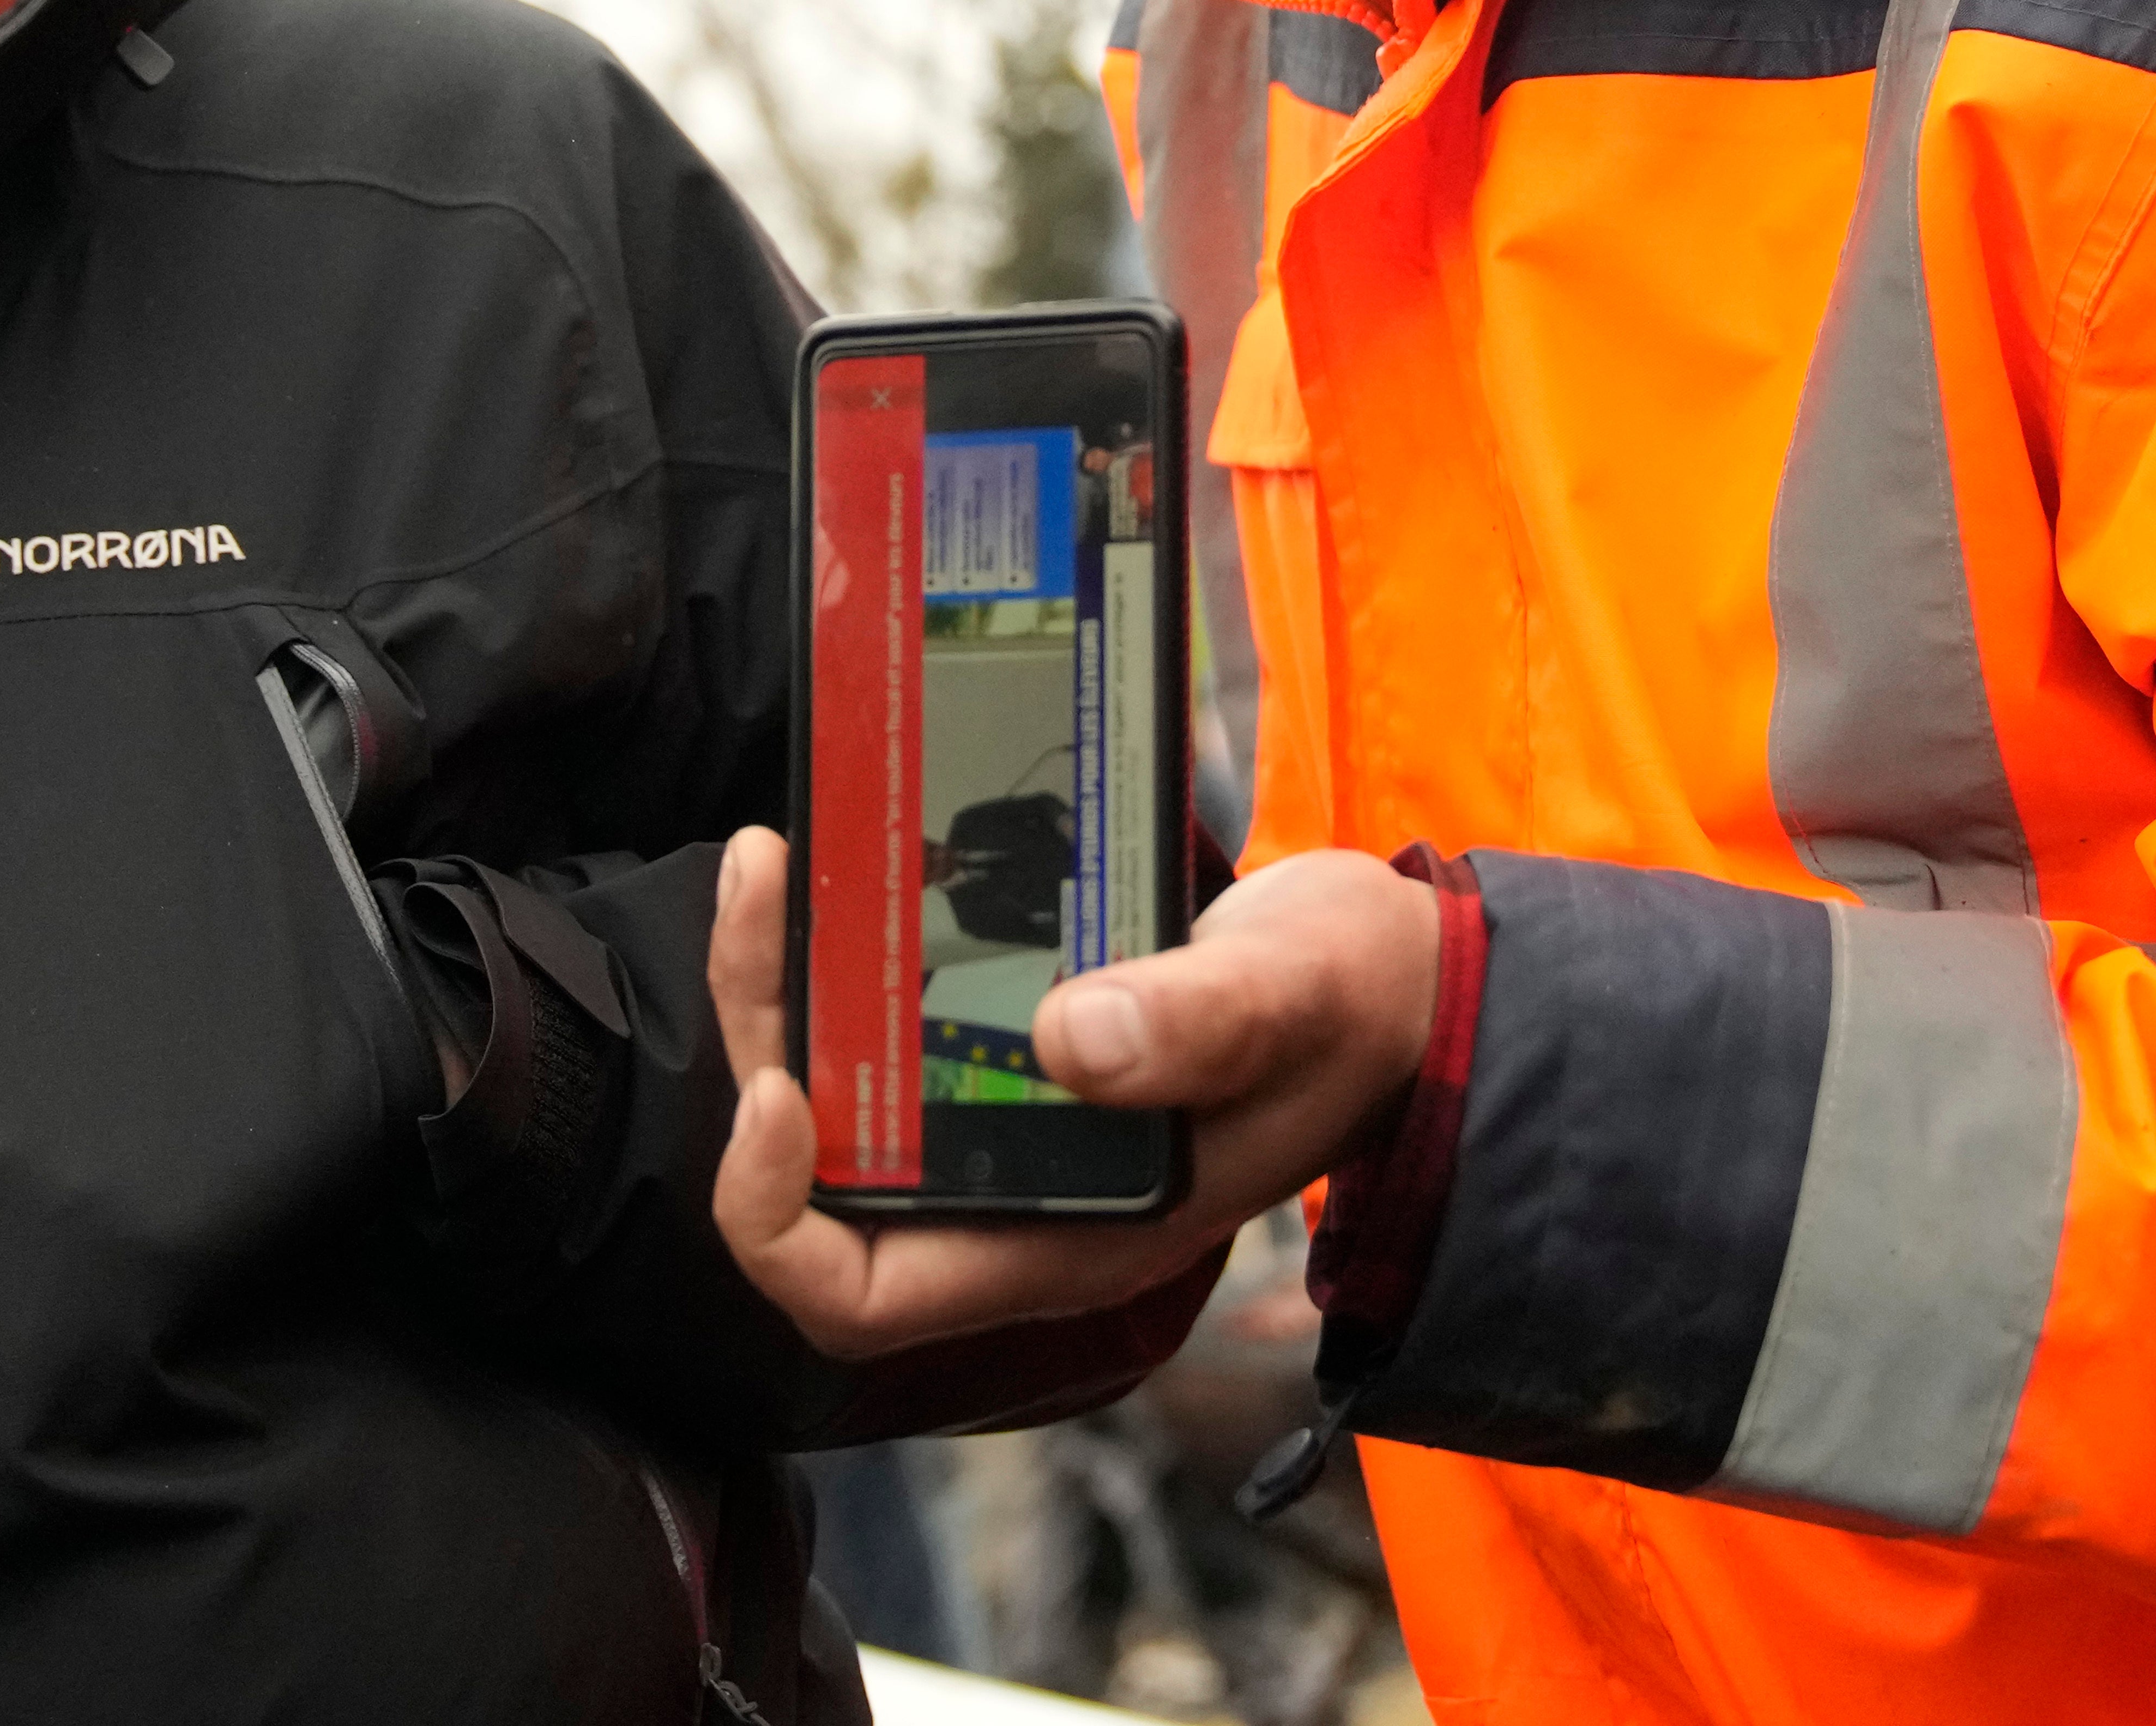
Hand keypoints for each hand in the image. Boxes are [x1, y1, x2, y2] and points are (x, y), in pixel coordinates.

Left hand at [703, 824, 1439, 1357]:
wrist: (1389, 976)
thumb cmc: (1351, 1008)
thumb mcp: (1292, 1000)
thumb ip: (1200, 1029)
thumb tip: (1069, 1042)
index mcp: (1069, 1241)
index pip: (860, 1295)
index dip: (778, 1215)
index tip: (777, 1089)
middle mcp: (1015, 1202)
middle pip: (816, 1177)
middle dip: (767, 1043)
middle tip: (766, 894)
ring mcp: (1007, 1130)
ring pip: (834, 1091)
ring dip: (787, 983)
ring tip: (775, 859)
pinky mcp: (1008, 1049)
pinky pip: (882, 1030)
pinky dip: (842, 954)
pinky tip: (839, 862)